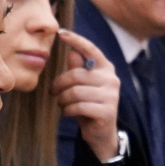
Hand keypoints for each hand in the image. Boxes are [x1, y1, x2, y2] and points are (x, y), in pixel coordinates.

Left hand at [53, 29, 122, 160]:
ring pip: (76, 92)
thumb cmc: (88, 105)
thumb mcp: (82, 86)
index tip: (60, 33)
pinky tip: (68, 112)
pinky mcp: (107, 111)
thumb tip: (72, 53)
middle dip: (59, 85)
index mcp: (106, 69)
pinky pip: (79, 106)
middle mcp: (112, 79)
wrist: (101, 133)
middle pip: (76, 75)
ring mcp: (111, 96)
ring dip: (63, 100)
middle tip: (53, 92)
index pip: (91, 50)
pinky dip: (68, 110)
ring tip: (62, 104)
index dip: (76, 40)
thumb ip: (78, 70)